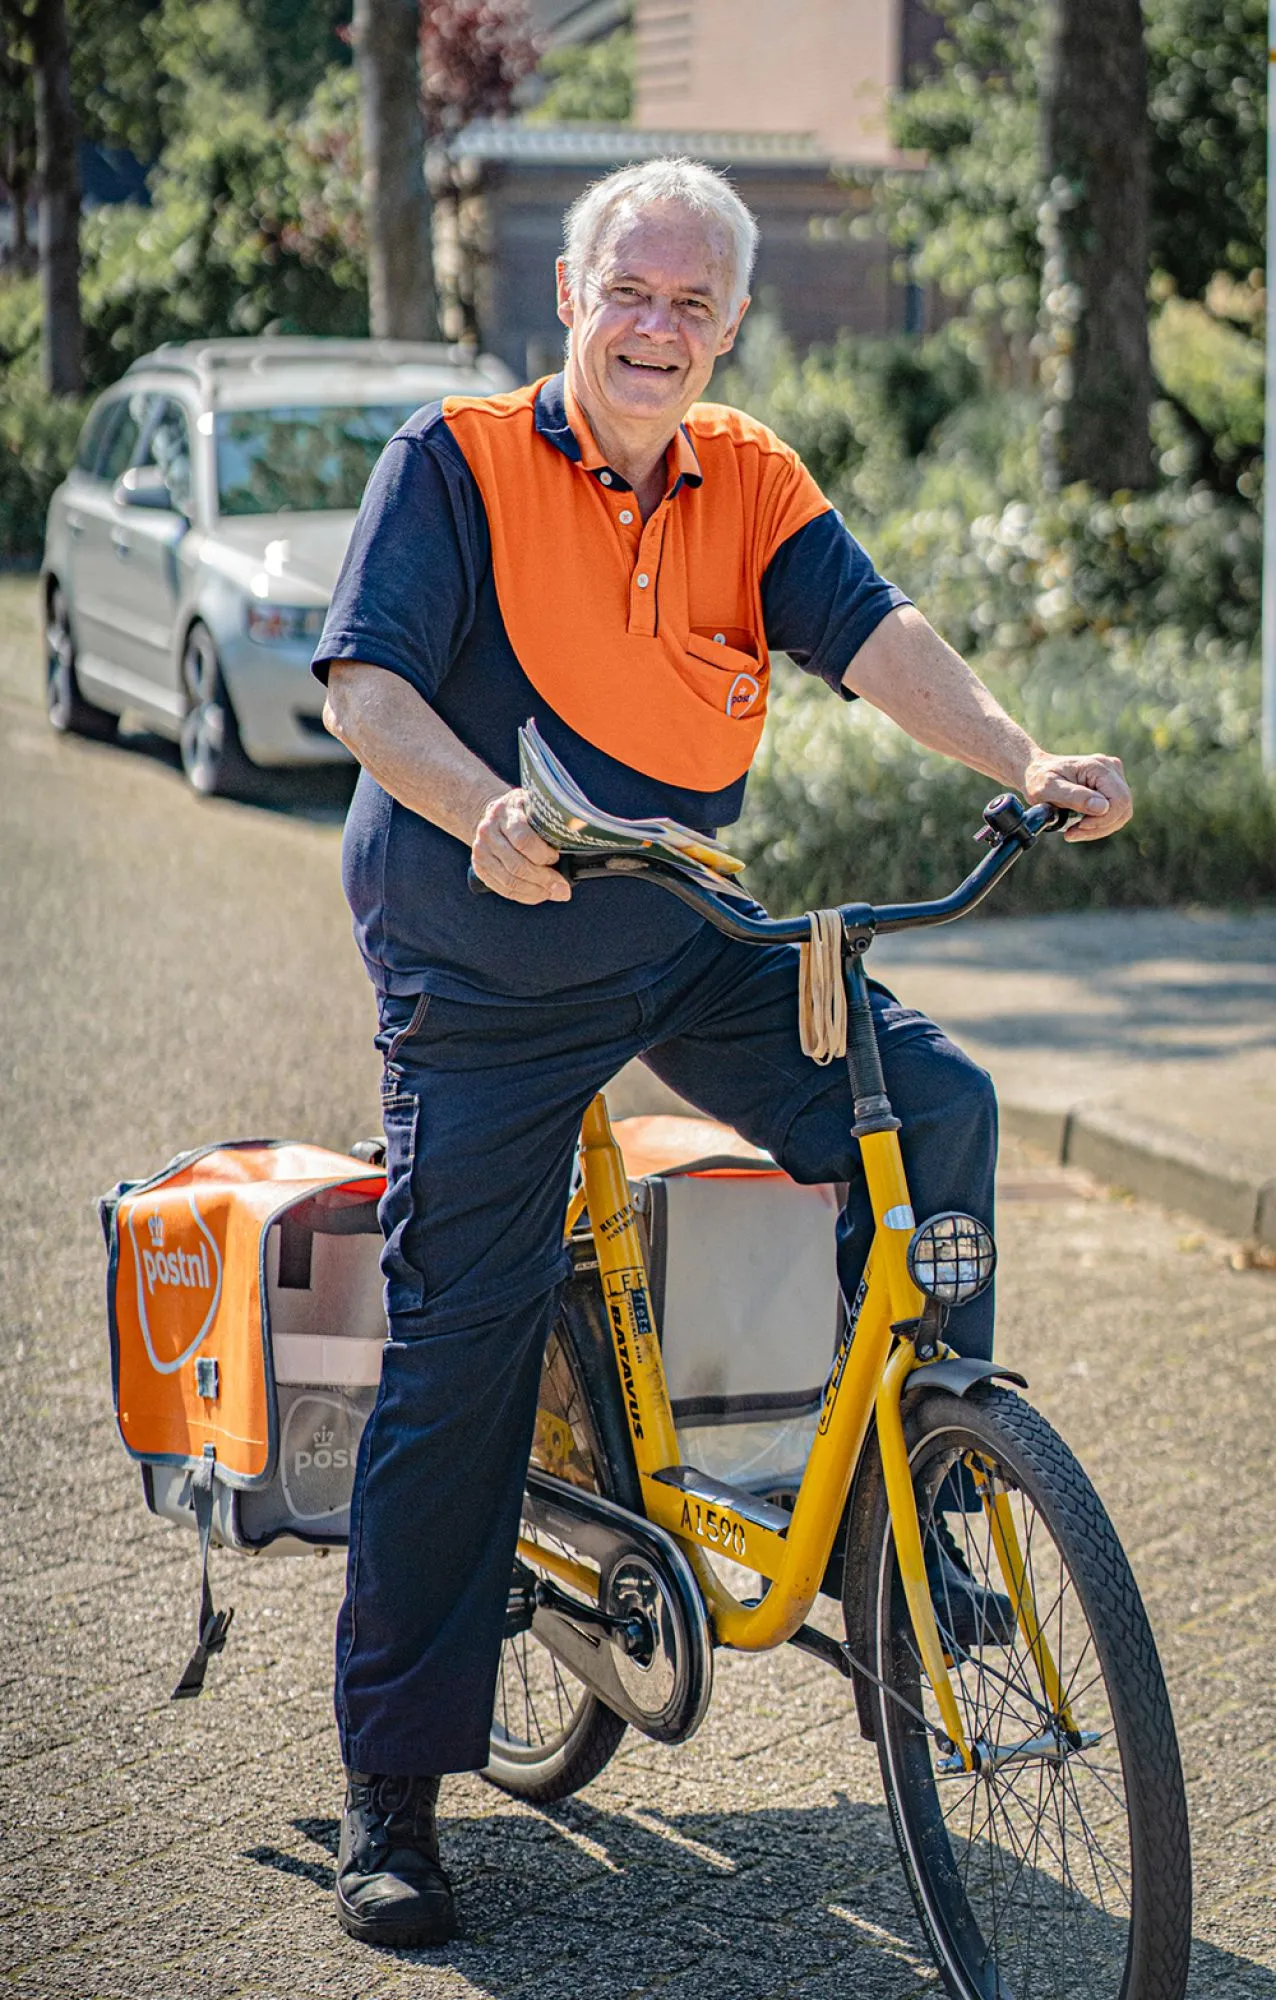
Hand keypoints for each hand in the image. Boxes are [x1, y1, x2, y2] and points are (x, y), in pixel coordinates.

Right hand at [471, 787, 570, 902]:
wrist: (492, 814)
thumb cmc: (522, 811)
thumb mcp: (534, 805)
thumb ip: (550, 822)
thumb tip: (577, 845)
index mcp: (505, 812)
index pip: (523, 840)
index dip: (542, 854)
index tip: (556, 858)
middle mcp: (488, 832)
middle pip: (517, 865)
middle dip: (543, 880)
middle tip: (562, 888)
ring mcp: (481, 851)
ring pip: (509, 880)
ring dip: (535, 891)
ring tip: (552, 893)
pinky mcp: (480, 867)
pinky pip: (503, 889)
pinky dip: (524, 896)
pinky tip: (538, 895)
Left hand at [1020, 752, 1131, 843]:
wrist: (1036, 772)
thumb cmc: (1038, 779)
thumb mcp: (1048, 788)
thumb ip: (1074, 796)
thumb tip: (1102, 807)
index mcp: (1099, 766)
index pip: (1119, 800)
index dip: (1103, 820)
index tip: (1078, 827)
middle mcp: (1111, 769)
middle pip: (1123, 808)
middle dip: (1100, 827)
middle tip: (1072, 833)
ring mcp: (1113, 777)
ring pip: (1121, 813)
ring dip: (1099, 829)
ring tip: (1073, 831)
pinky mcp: (1110, 787)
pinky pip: (1115, 813)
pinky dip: (1099, 825)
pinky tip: (1079, 827)